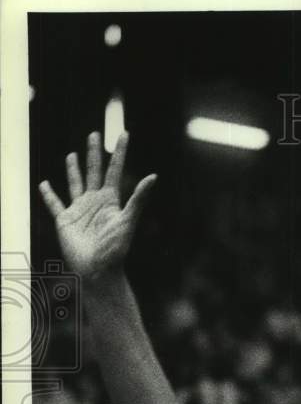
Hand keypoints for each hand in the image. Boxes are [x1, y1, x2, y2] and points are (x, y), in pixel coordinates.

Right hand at [38, 131, 155, 280]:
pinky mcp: (64, 220)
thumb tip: (154, 176)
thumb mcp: (128, 220)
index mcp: (111, 200)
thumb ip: (138, 198)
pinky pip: (54, 204)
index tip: (124, 134)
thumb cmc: (116, 248)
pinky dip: (49, 195)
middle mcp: (95, 202)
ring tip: (72, 155)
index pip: (114, 170)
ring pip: (75, 183)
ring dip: (73, 170)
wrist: (98, 269)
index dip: (119, 152)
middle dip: (94, 153)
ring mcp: (79, 210)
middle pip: (94, 171)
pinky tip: (44, 184)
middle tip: (94, 134)